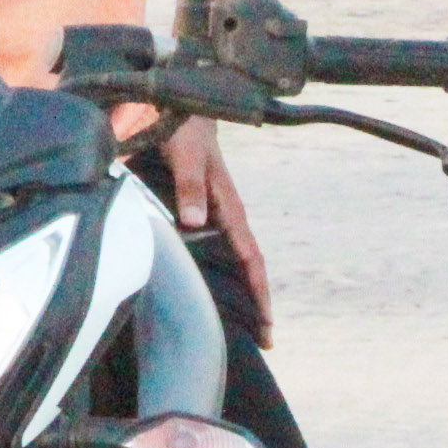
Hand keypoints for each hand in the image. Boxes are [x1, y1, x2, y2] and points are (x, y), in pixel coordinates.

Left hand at [159, 117, 273, 347]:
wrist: (180, 104)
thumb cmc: (187, 131)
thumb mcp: (187, 155)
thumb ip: (190, 185)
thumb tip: (193, 223)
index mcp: (228, 208)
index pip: (251, 259)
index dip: (259, 294)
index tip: (267, 327)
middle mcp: (224, 217)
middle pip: (245, 269)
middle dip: (254, 305)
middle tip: (259, 343)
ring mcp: (210, 215)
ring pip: (228, 263)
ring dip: (234, 292)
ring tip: (235, 328)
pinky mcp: (193, 211)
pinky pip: (207, 250)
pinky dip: (211, 273)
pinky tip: (202, 290)